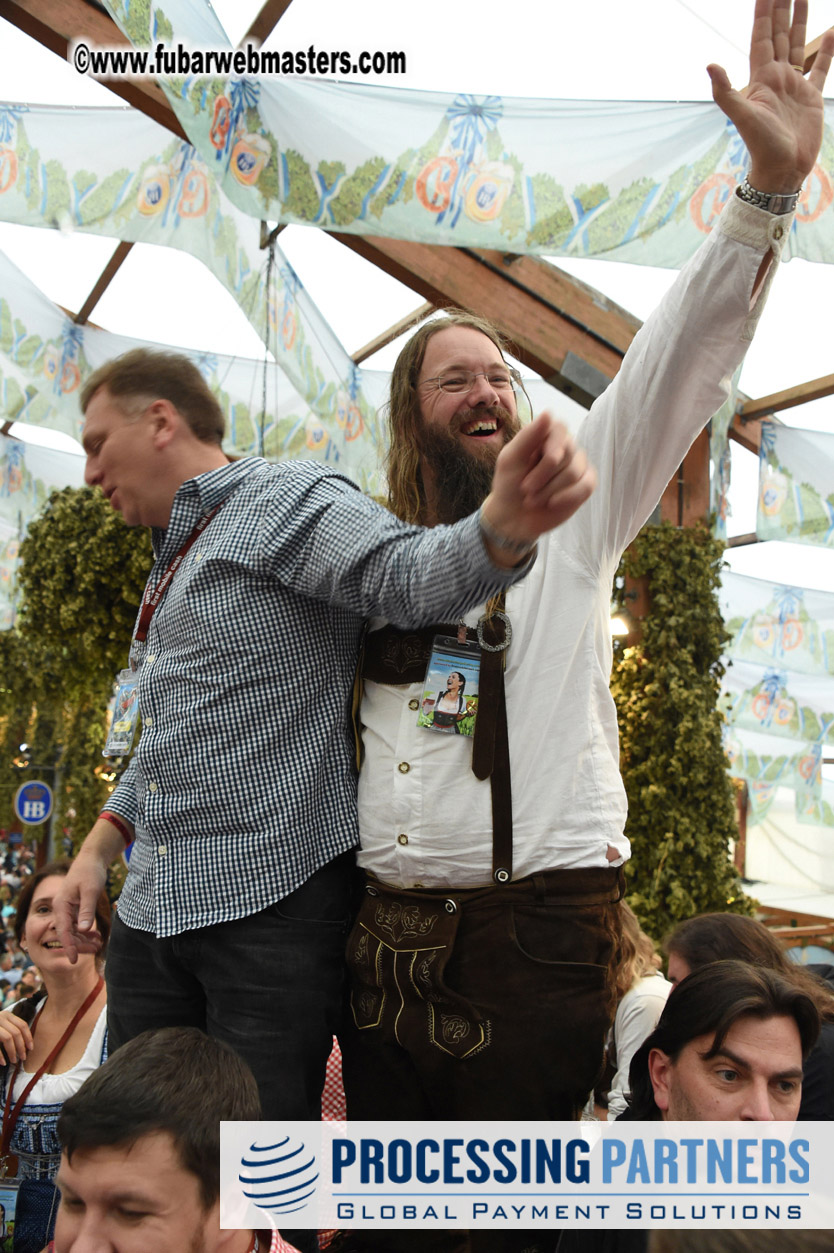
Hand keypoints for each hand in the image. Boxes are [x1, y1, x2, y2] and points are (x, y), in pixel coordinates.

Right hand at [0, 1009, 32, 1064]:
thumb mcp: (3, 1025)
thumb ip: (12, 1029)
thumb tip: (28, 1045)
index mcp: (7, 1015)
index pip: (22, 1025)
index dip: (28, 1037)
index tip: (31, 1049)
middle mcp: (0, 1017)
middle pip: (16, 1033)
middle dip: (21, 1047)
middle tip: (23, 1058)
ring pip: (8, 1038)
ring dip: (12, 1051)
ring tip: (14, 1061)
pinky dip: (1, 1056)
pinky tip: (3, 1063)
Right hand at [52, 855, 107, 963]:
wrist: (92, 858)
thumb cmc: (90, 872)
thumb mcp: (91, 891)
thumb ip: (87, 910)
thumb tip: (84, 930)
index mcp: (61, 905)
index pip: (63, 931)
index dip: (69, 947)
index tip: (73, 961)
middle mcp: (61, 908)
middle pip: (68, 933)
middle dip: (80, 944)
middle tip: (95, 951)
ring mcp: (67, 908)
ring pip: (73, 930)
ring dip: (84, 939)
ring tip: (98, 946)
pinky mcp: (74, 907)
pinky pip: (78, 923)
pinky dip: (86, 931)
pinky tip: (96, 936)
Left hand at [482, 412, 595, 554]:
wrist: (513, 517)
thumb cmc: (509, 485)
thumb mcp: (510, 460)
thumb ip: (528, 436)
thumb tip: (549, 413)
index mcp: (545, 436)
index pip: (559, 428)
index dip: (552, 445)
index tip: (536, 461)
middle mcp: (565, 447)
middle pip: (567, 452)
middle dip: (543, 474)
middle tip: (525, 489)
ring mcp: (577, 465)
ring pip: (574, 472)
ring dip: (549, 490)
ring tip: (532, 499)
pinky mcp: (585, 484)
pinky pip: (587, 485)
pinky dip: (567, 497)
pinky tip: (552, 503)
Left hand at [708, 0, 833, 192]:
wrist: (782, 170)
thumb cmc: (761, 146)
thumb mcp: (742, 116)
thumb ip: (725, 91)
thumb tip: (709, 64)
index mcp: (761, 76)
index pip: (762, 35)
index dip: (765, 11)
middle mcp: (777, 76)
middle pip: (779, 33)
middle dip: (783, 7)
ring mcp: (794, 85)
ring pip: (798, 43)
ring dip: (801, 20)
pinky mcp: (811, 96)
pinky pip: (821, 67)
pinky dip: (828, 49)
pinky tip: (832, 31)